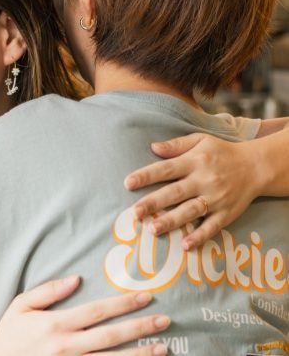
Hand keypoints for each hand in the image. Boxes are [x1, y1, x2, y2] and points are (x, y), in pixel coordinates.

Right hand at [0, 276, 169, 355]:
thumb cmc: (9, 334)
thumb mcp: (22, 305)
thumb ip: (49, 291)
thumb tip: (76, 278)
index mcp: (56, 324)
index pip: (97, 311)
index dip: (123, 303)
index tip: (145, 297)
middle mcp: (67, 346)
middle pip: (110, 336)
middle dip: (140, 328)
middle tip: (164, 321)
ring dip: (139, 355)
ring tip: (163, 349)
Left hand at [124, 133, 259, 250]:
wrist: (257, 166)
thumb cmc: (221, 152)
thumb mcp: (200, 140)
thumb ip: (176, 145)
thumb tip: (153, 147)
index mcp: (195, 161)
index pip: (166, 169)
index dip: (147, 176)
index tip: (128, 183)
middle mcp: (204, 180)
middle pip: (175, 192)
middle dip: (154, 202)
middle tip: (135, 212)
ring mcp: (216, 198)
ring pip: (191, 211)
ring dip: (172, 221)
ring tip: (153, 230)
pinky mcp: (227, 213)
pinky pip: (212, 227)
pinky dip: (200, 236)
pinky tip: (185, 246)